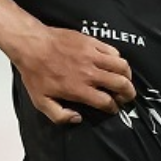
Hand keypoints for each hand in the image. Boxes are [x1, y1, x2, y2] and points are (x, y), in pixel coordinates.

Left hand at [14, 28, 135, 124]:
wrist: (32, 45)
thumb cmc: (35, 73)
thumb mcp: (41, 102)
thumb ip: (59, 116)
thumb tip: (77, 118)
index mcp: (79, 89)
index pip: (106, 101)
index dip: (113, 108)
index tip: (113, 108)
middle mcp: (89, 73)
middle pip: (120, 84)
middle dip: (128, 93)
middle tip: (127, 96)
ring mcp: (92, 55)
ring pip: (121, 66)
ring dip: (127, 76)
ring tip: (125, 80)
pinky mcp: (92, 42)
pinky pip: (113, 51)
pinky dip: (118, 59)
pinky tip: (114, 64)